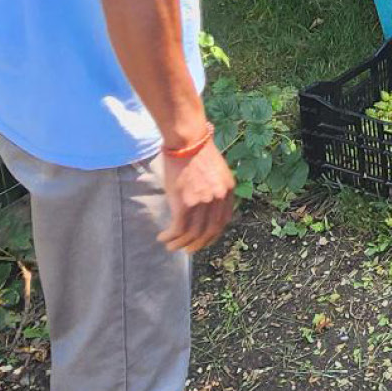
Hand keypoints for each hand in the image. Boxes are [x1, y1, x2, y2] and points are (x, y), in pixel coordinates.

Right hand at [159, 135, 236, 251]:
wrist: (186, 140)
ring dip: (180, 244)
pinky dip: (170, 237)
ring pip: (192, 234)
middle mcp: (218, 199)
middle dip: (198, 244)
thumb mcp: (215, 171)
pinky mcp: (185, 203)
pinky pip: (178, 229)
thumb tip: (203, 205)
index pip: (224, 220)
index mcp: (228, 190)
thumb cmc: (196, 151)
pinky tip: (163, 238)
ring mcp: (203, 202)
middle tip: (188, 250)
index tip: (203, 239)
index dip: (213, 234)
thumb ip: (214, 188)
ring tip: (171, 247)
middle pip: (209, 231)